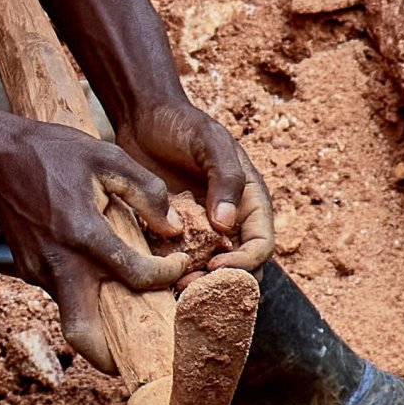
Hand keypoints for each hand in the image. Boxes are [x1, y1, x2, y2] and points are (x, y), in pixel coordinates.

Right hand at [0, 113, 198, 375]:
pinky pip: (61, 294)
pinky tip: (99, 280)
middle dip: (110, 356)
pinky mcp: (27, 270)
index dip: (166, 276)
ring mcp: (39, 271)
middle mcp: (59, 263)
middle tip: (139, 356)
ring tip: (128, 316)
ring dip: (99, 325)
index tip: (177, 265)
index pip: (135, 276)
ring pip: (72, 317)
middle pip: (83, 333)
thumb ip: (147, 192)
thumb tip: (172, 229)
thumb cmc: (55, 152)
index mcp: (83, 235)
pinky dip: (83, 298)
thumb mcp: (108, 157)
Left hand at [119, 96, 277, 272]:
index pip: (260, 245)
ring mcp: (200, 232)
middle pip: (239, 269)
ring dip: (197, 286)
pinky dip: (171, 277)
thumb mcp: (210, 142)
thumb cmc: (182, 124)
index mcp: (249, 202)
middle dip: (221, 283)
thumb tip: (226, 224)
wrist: (142, 117)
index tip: (216, 264)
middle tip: (193, 286)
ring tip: (175, 287)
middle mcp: (229, 223)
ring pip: (208, 274)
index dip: (244, 262)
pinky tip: (155, 279)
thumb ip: (225, 179)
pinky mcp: (171, 235)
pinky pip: (177, 265)